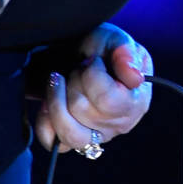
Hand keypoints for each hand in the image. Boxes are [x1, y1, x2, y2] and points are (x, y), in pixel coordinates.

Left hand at [34, 23, 153, 155]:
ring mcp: (99, 136)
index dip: (92, 75)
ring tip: (57, 81)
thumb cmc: (100, 48)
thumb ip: (126, 53)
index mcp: (136, 100)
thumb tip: (135, 78)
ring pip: (69, 131)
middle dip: (73, 81)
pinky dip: (46, 123)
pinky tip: (48, 103)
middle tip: (77, 68)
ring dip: (56, 100)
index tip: (91, 60)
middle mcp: (120, 123)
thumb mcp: (114, 39)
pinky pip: (56, 144)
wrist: (78, 56)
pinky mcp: (78, 142)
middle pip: (82, 110)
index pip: (108, 101)